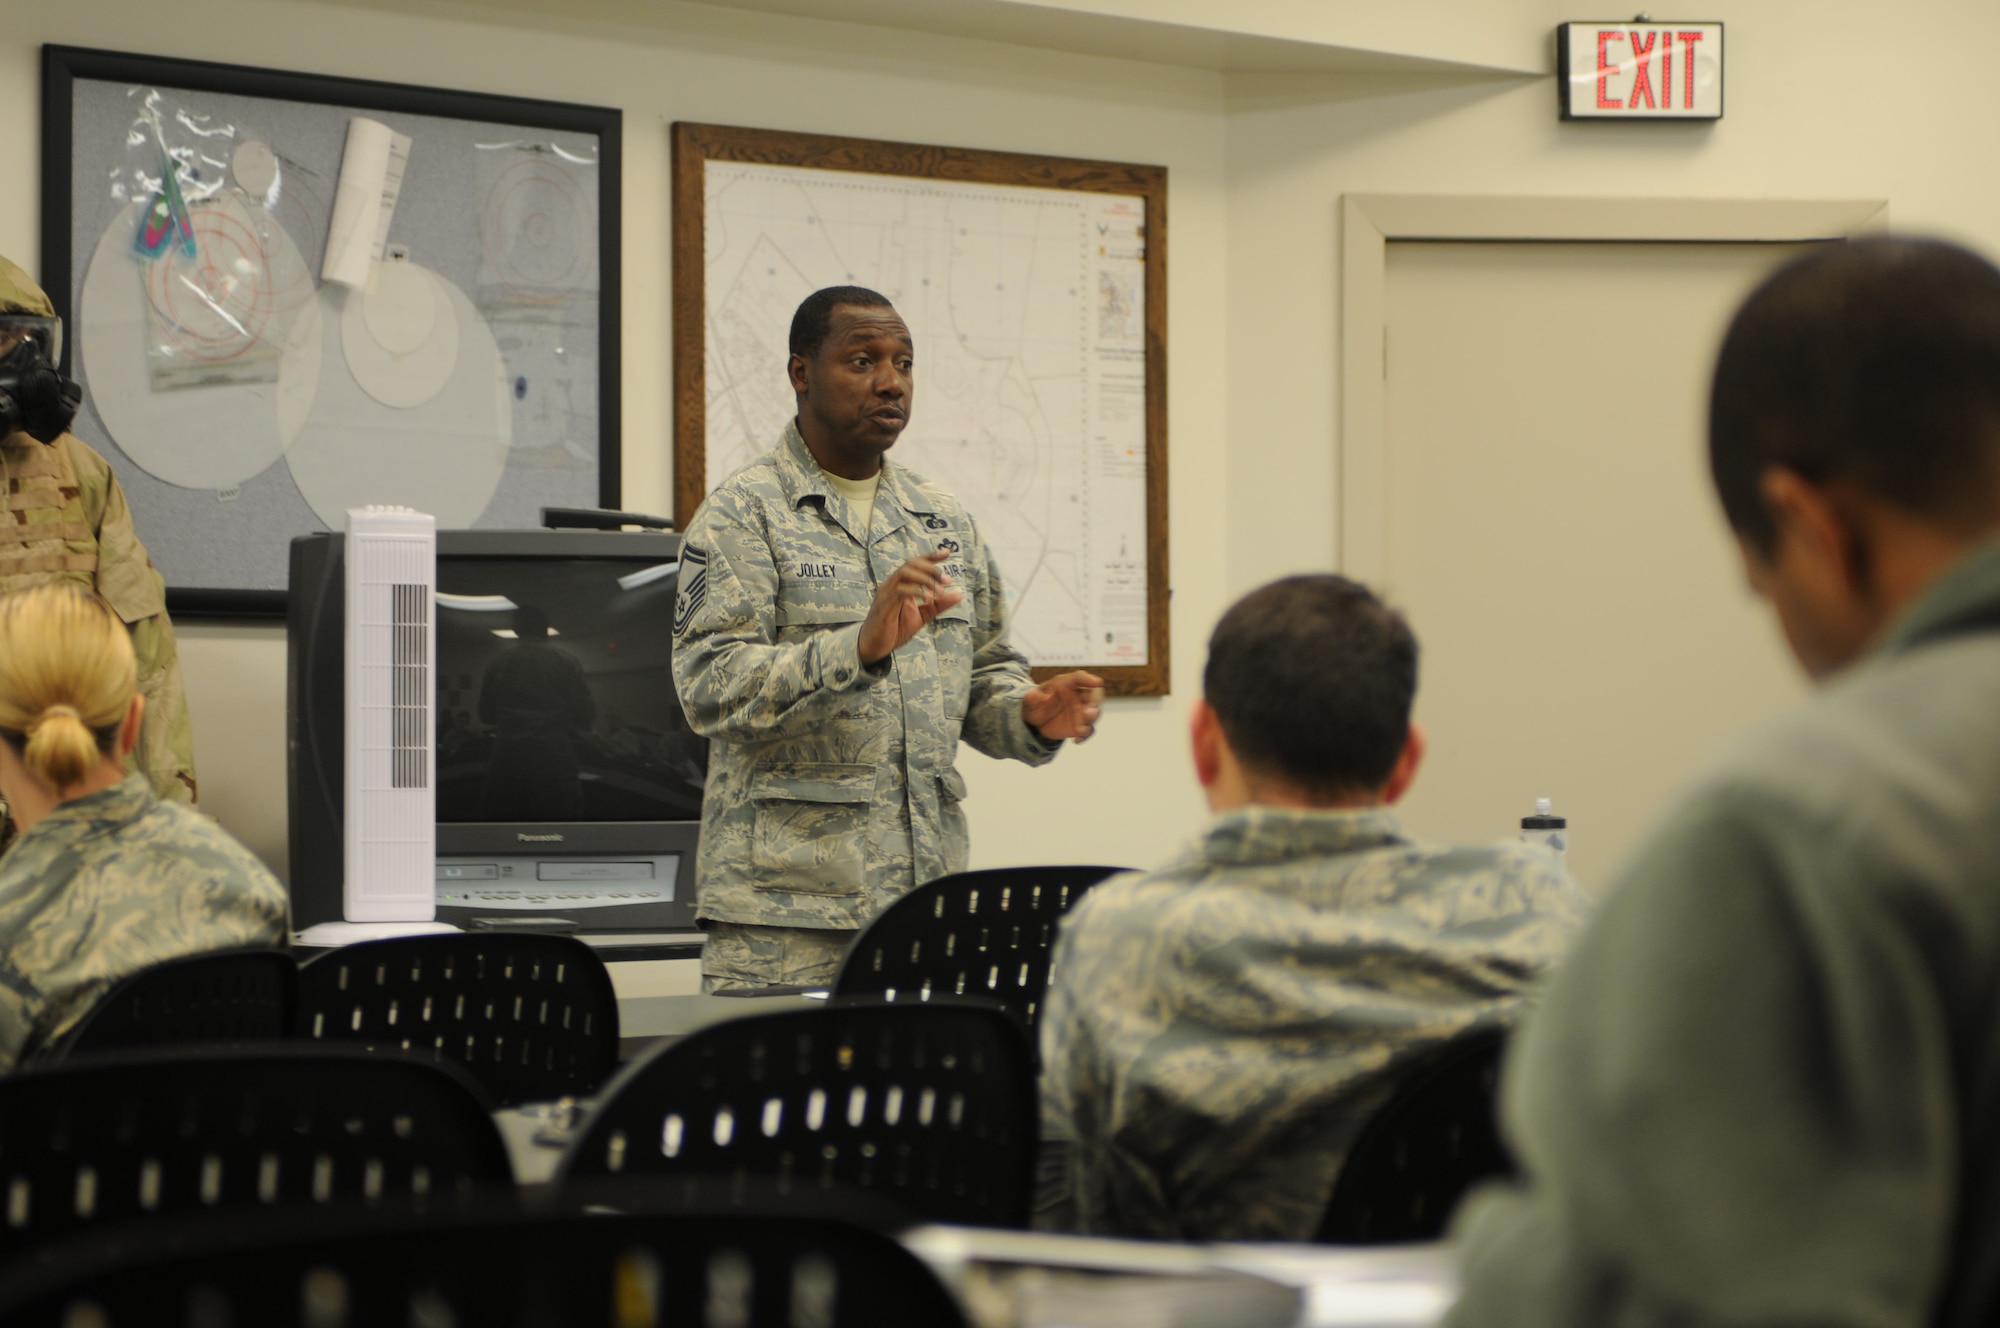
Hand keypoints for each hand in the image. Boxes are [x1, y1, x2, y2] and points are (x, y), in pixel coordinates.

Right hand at [858, 549, 965, 664]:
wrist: (874, 647)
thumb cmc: (895, 630)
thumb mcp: (922, 616)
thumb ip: (939, 605)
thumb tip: (959, 594)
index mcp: (901, 585)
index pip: (915, 564)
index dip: (931, 556)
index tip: (947, 553)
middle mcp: (892, 584)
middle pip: (911, 564)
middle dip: (931, 568)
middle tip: (948, 580)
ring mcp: (886, 593)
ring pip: (904, 573)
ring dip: (925, 579)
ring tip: (940, 591)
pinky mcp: (883, 604)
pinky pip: (900, 591)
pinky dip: (916, 591)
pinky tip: (928, 598)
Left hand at [1023, 671, 1104, 742]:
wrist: (1038, 720)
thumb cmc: (1037, 704)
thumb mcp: (1030, 701)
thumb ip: (1031, 698)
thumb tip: (1031, 694)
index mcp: (1066, 683)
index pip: (1079, 678)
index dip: (1089, 679)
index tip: (1097, 682)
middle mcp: (1078, 695)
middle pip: (1094, 695)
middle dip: (1095, 702)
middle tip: (1090, 713)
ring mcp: (1082, 710)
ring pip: (1094, 713)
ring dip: (1091, 720)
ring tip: (1081, 729)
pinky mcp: (1082, 724)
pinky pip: (1089, 730)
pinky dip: (1085, 735)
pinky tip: (1076, 740)